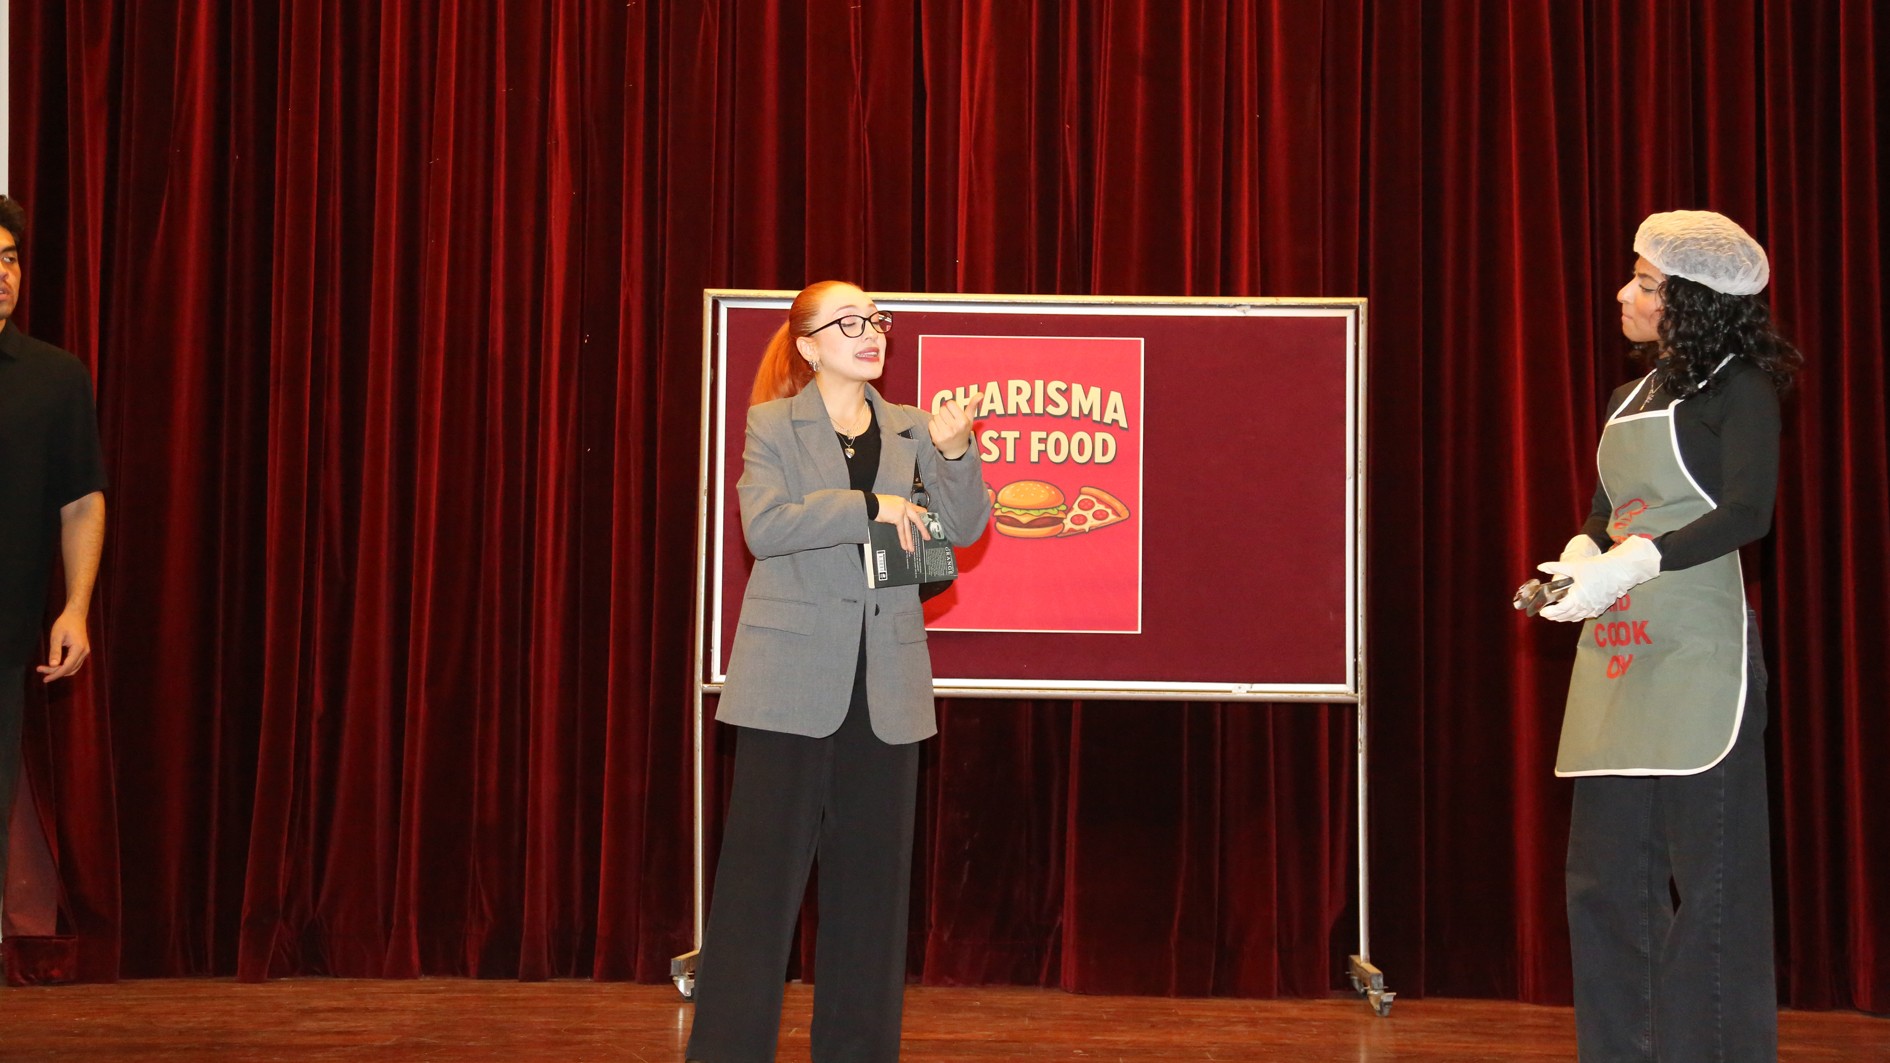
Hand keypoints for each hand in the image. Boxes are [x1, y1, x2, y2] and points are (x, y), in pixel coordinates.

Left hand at [38, 608, 91, 681]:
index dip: (55, 674)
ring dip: (61, 671)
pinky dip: (66, 668)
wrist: (75, 615)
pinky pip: (75, 664)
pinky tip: (56, 666)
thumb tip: (53, 666)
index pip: (66, 667)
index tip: (44, 678)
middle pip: (70, 669)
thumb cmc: (64, 623)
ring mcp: (85, 652)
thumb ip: (55, 651)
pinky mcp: (83, 651)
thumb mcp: (56, 636)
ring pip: (74, 668)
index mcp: (78, 649)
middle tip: (41, 670)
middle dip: (55, 673)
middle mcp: (84, 652)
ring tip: (47, 671)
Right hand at [875, 494, 932, 552]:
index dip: (921, 514)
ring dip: (910, 539)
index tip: (926, 517)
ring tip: (912, 548)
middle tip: (927, 537)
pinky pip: (901, 530)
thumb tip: (898, 520)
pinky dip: (903, 539)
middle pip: (916, 518)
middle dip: (922, 529)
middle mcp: (904, 505)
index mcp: (903, 502)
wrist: (871, 503)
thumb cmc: (876, 504)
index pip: (915, 508)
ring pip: (908, 528)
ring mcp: (902, 511)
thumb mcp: (890, 504)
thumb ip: (896, 510)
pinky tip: (904, 546)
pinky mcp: (898, 517)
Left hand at [929, 399, 972, 458]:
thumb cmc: (963, 430)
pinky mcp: (936, 438)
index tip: (954, 413)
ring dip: (939, 419)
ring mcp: (945, 434)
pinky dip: (933, 425)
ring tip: (945, 426)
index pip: (950, 403)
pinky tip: (940, 430)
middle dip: (945, 413)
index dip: (951, 407)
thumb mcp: (969, 418)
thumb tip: (980, 394)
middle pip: (942, 409)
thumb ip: (973, 405)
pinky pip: (930, 423)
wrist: (956, 450)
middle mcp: (954, 428)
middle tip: (949, 421)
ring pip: (935, 416)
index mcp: (963, 421)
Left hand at [1537, 535, 1661, 622]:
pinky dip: (1577, 616)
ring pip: (1577, 617)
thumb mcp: (1574, 566)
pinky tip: (1573, 614)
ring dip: (1566, 618)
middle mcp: (1586, 606)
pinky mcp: (1601, 607)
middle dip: (1556, 616)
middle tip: (1547, 614)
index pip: (1560, 610)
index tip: (1543, 612)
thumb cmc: (1597, 568)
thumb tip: (1540, 567)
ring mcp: (1594, 608)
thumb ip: (1555, 567)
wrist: (1620, 571)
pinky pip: (1586, 615)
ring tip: (1557, 616)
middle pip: (1567, 616)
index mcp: (1577, 597)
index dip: (1550, 612)